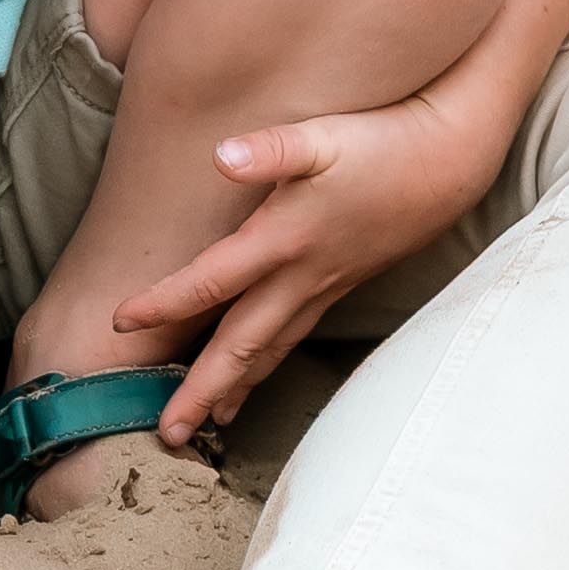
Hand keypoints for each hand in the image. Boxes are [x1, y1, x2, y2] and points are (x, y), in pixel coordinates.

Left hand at [110, 88, 513, 429]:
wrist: (448, 162)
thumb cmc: (382, 141)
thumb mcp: (324, 135)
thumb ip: (270, 148)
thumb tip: (221, 156)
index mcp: (285, 238)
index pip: (212, 280)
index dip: (165, 302)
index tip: (119, 323)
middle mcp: (302, 275)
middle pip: (242, 345)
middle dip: (201, 391)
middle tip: (167, 434)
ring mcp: (323, 286)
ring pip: (271, 350)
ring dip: (235, 389)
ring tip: (207, 423)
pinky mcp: (339, 284)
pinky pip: (293, 337)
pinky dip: (268, 364)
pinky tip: (258, 373)